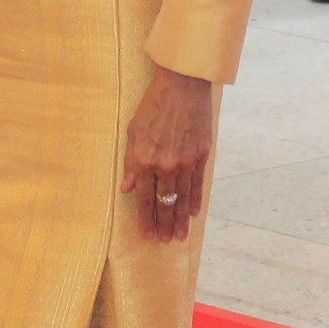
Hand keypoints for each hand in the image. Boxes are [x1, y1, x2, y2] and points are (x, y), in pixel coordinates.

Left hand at [121, 66, 217, 238]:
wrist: (182, 86)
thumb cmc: (153, 106)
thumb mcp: (133, 131)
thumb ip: (130, 162)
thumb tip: (127, 188)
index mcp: (145, 160)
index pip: (144, 197)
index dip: (145, 218)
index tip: (146, 234)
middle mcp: (165, 165)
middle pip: (164, 203)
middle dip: (164, 224)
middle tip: (164, 241)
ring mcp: (185, 161)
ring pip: (182, 198)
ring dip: (180, 219)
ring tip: (179, 236)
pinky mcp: (201, 155)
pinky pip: (197, 184)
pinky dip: (195, 200)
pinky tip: (193, 213)